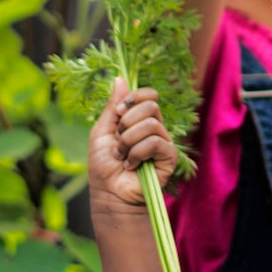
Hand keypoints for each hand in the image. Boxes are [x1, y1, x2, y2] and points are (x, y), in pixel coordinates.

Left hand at [87, 79, 177, 208]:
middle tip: (118, 139)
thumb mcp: (102, 131)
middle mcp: (155, 128)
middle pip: (151, 105)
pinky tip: (131, 165)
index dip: (134, 97)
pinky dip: (137, 153)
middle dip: (128, 121)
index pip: (149, 95)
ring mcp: (163, 143)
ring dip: (128, 140)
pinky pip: (155, 142)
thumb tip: (120, 78)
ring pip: (152, 124)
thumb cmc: (103, 166)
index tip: (118, 112)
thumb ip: (112, 107)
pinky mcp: (169, 158)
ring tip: (122, 156)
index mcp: (140, 119)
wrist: (108, 193)